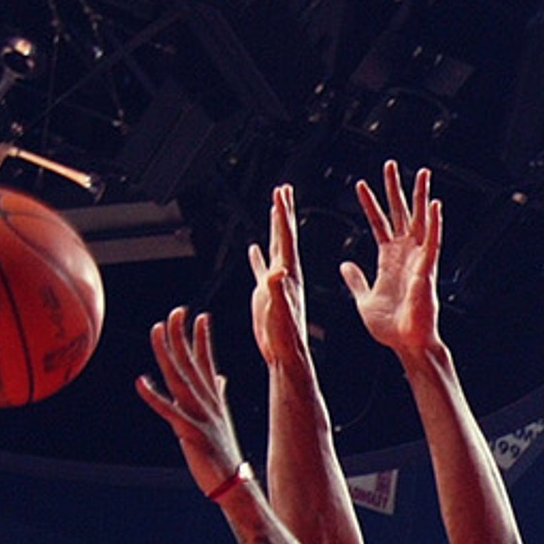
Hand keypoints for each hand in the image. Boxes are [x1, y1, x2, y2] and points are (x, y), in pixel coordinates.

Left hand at [136, 308, 245, 497]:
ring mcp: (199, 415)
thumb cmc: (222, 454)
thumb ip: (218, 395)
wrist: (232, 483)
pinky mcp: (190, 432)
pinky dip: (153, 396)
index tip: (200, 316)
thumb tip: (221, 378)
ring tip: (157, 330)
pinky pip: (168, 411)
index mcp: (213, 399)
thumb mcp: (220, 419)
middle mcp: (207, 402)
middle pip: (191, 362)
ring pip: (179, 378)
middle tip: (175, 311)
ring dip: (166, 353)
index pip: (207, 362)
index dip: (202, 339)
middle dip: (182, 335)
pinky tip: (140, 382)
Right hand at [249, 185, 310, 381]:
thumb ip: (278, 291)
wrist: (285, 354)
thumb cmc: (285, 337)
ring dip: (274, 228)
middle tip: (283, 189)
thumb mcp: (281, 312)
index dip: (282, 215)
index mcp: (289, 275)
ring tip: (274, 209)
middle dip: (283, 212)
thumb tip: (276, 271)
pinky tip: (254, 249)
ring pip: (275, 248)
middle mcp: (284, 275)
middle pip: (284, 236)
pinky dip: (258, 257)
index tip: (281, 193)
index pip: (285, 238)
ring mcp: (275, 283)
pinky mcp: (265, 295)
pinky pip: (261, 269)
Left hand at [341, 163, 441, 359]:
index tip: (361, 185)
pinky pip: (432, 241)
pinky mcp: (427, 268)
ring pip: (419, 220)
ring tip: (422, 173)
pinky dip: (434, 223)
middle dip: (394, 189)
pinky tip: (435, 205)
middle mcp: (405, 254)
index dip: (370, 204)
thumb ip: (356, 279)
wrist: (405, 343)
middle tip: (390, 164)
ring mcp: (418, 259)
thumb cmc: (389, 327)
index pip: (378, 223)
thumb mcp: (364, 299)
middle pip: (400, 213)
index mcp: (388, 259)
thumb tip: (344, 265)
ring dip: (420, 197)